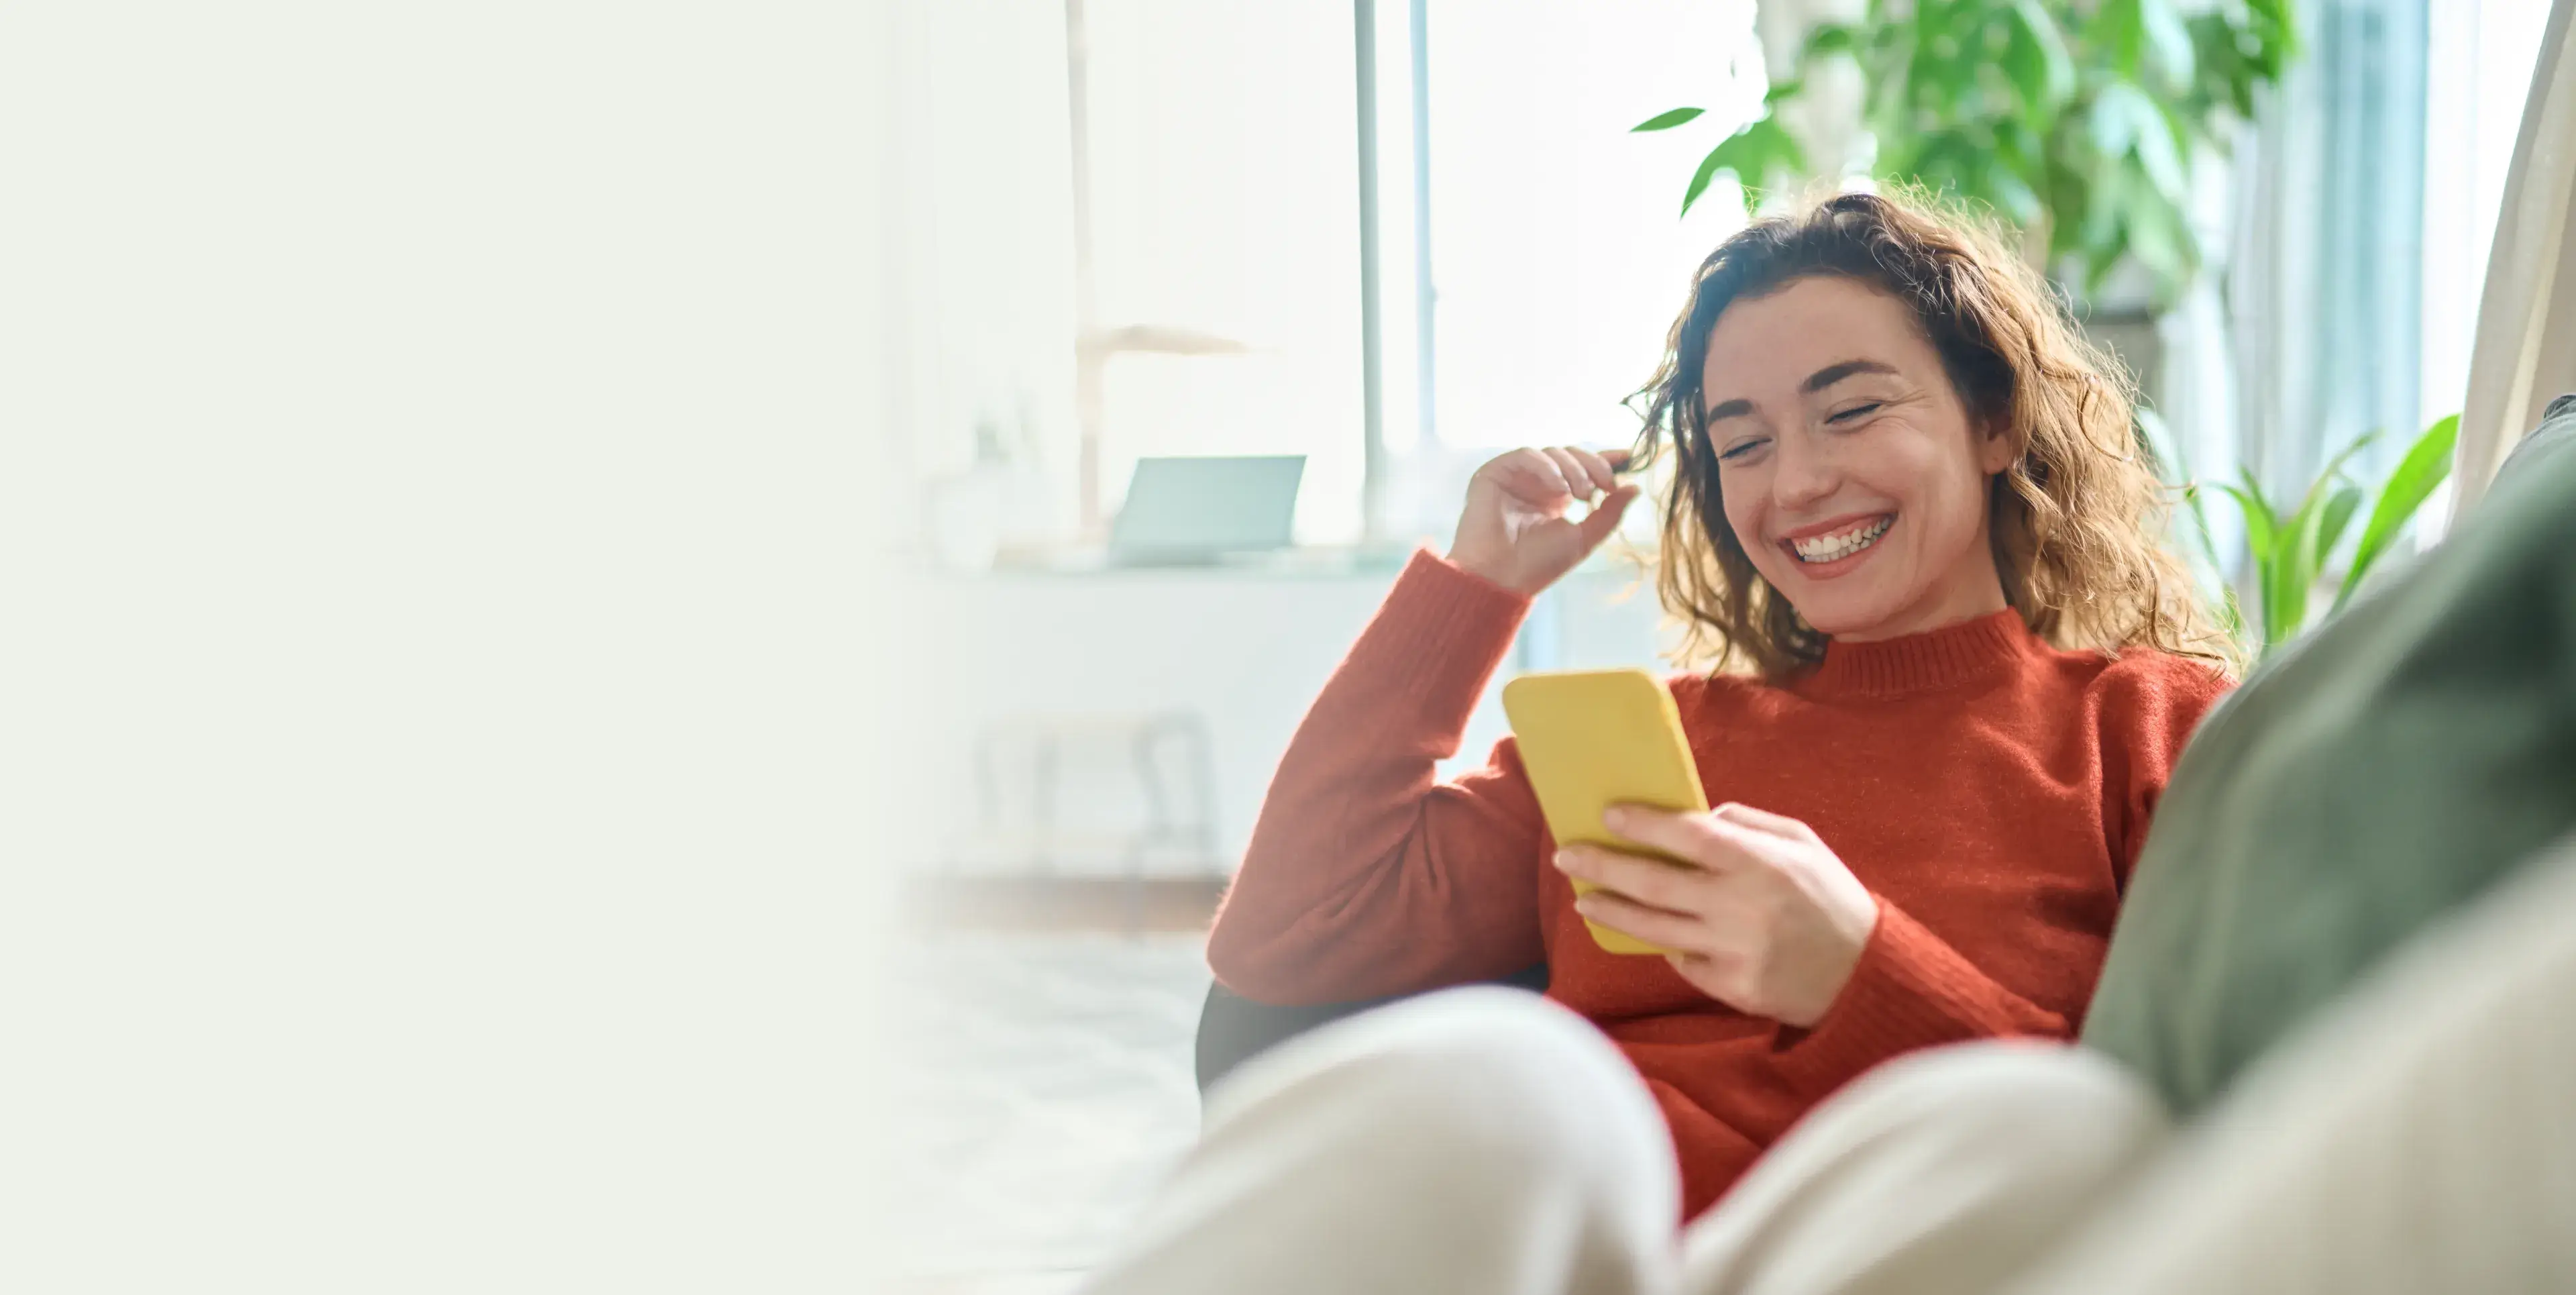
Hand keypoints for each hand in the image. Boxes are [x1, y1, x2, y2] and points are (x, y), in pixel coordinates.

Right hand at [1447, 445, 1640, 595]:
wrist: (1500, 578)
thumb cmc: (1537, 566)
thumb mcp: (1583, 539)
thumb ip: (1609, 514)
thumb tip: (1635, 488)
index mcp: (1555, 498)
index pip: (1582, 468)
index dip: (1605, 459)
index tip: (1628, 456)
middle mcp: (1536, 484)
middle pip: (1571, 455)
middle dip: (1593, 466)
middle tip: (1604, 486)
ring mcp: (1516, 478)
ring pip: (1552, 453)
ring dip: (1573, 469)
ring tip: (1580, 494)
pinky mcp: (1495, 473)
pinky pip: (1526, 455)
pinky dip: (1547, 466)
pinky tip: (1559, 488)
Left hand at [1554, 803, 1879, 1027]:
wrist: (1866, 975)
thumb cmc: (1831, 898)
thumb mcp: (1803, 843)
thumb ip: (1749, 823)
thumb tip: (1696, 816)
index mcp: (1760, 863)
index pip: (1688, 835)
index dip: (1643, 823)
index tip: (1608, 814)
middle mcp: (1741, 907)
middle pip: (1653, 883)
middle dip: (1603, 866)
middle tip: (1567, 855)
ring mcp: (1733, 951)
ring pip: (1653, 928)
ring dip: (1611, 911)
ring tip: (1583, 899)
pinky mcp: (1730, 987)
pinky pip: (1681, 961)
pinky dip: (1665, 944)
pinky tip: (1652, 932)